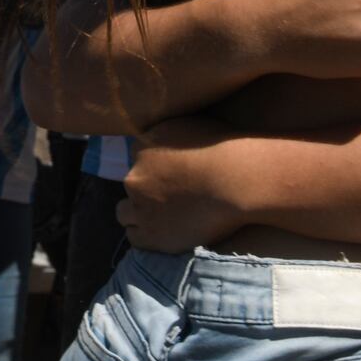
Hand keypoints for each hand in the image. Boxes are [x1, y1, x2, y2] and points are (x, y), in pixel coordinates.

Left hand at [118, 119, 246, 251]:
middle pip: (132, 184)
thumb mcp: (189, 123)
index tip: (173, 173)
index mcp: (142, 147)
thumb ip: (168, 134)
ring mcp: (141, 208)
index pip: (137, 157)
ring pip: (124, 213)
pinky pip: (135, 237)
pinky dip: (146, 235)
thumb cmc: (223, 148)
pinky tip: (163, 232)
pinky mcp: (151, 235)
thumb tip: (166, 140)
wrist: (236, 181)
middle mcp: (134, 177)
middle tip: (173, 195)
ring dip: (139, 213)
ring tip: (162, 217)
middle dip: (147, 189)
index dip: (155, 167)